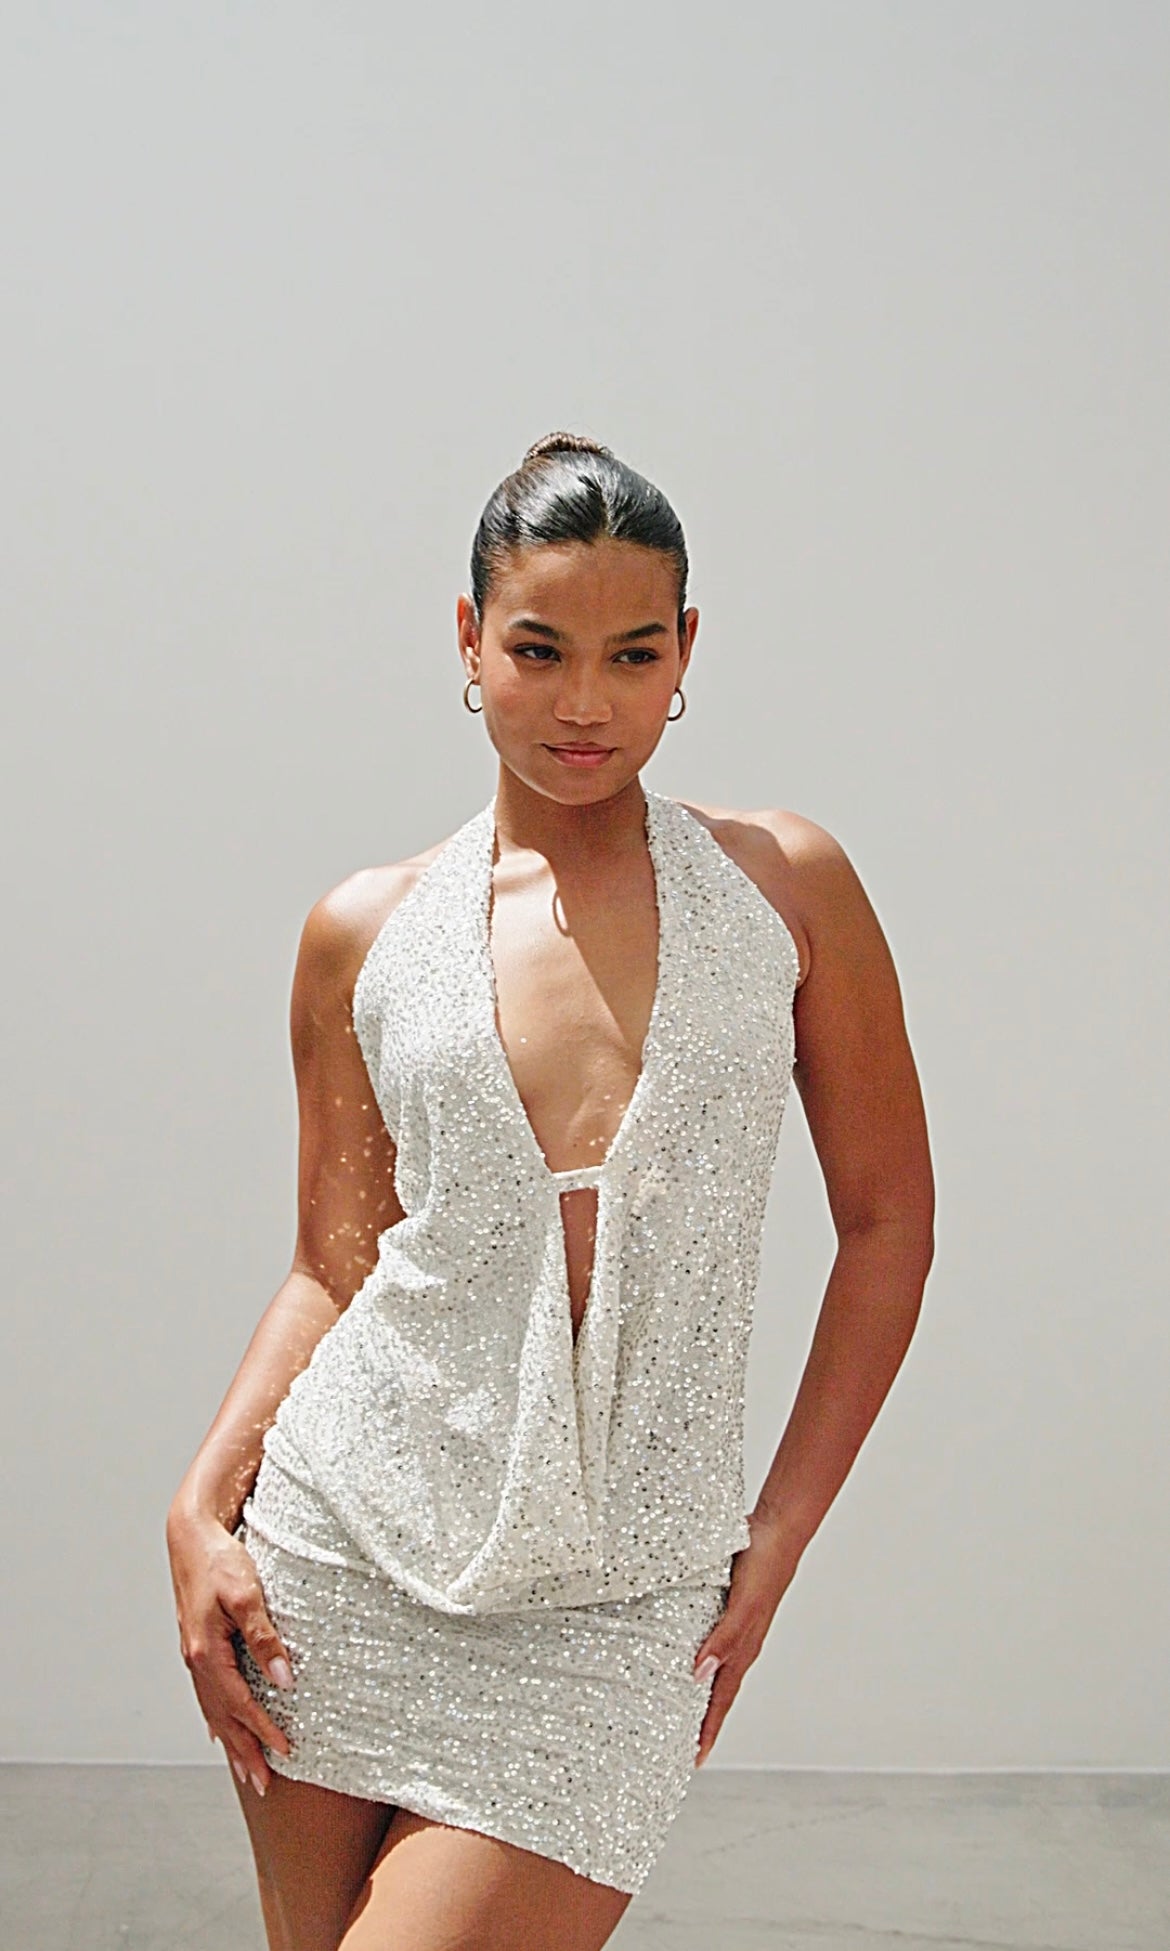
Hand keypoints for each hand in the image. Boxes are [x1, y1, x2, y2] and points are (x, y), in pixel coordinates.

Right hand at [166, 1505, 293, 1796]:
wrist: (191, 1535)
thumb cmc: (220, 1559)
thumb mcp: (248, 1594)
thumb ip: (265, 1638)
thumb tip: (284, 1679)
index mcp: (206, 1653)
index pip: (241, 1704)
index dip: (263, 1731)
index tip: (286, 1753)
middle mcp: (196, 1660)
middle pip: (222, 1718)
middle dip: (244, 1752)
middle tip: (264, 1784)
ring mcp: (194, 1654)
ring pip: (213, 1710)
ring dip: (230, 1742)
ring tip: (246, 1770)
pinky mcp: (197, 1644)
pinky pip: (206, 1693)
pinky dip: (215, 1717)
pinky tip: (218, 1731)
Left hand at [691, 1508, 804, 1768]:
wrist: (777, 1528)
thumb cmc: (764, 1565)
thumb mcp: (742, 1604)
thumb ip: (723, 1639)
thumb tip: (697, 1675)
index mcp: (744, 1649)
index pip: (721, 1700)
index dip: (708, 1730)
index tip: (693, 1760)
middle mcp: (740, 1642)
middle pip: (716, 1691)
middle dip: (701, 1720)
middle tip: (679, 1745)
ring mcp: (734, 1624)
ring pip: (712, 1666)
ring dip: (696, 1689)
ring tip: (675, 1707)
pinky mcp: (726, 1604)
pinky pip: (709, 1639)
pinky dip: (696, 1655)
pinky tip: (679, 1650)